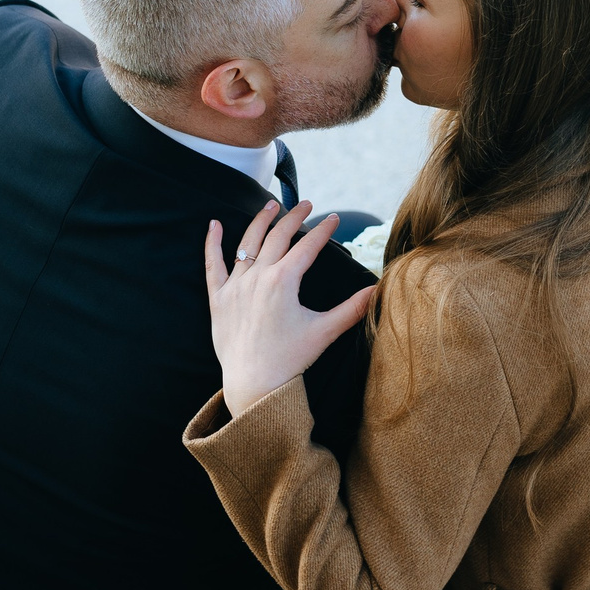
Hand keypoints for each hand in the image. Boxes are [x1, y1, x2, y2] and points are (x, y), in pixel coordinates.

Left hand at [203, 200, 378, 417]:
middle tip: (307, 205)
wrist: (254, 384)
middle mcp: (258, 277)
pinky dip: (212, 243)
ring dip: (261, 221)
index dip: (324, 231)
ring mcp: (235, 286)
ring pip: (247, 243)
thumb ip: (352, 308)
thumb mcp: (325, 332)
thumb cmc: (290, 360)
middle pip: (277, 236)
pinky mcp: (218, 299)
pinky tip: (213, 224)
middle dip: (295, 217)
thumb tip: (378, 290)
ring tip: (273, 205)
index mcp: (284, 282)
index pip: (307, 246)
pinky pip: (213, 265)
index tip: (334, 218)